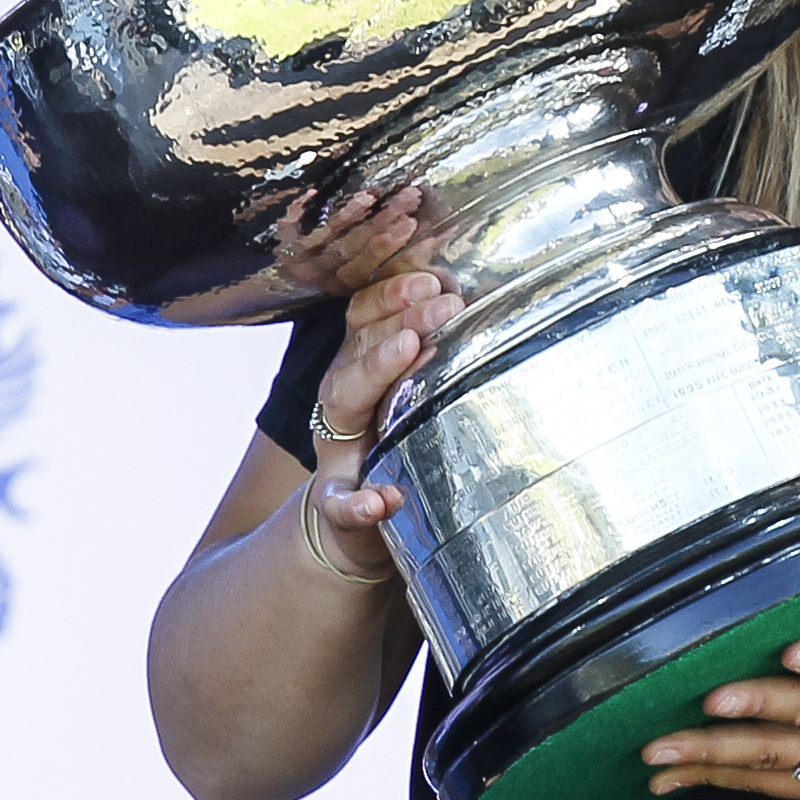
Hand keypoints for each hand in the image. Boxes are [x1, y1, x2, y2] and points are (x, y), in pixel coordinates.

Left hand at [273, 186, 436, 297]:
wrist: (279, 287)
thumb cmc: (332, 277)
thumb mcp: (364, 279)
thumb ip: (398, 264)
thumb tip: (442, 237)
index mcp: (350, 284)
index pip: (379, 267)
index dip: (401, 247)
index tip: (422, 227)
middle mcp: (328, 273)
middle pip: (358, 247)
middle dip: (384, 223)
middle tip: (409, 199)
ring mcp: (304, 259)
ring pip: (330, 238)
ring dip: (351, 215)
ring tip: (372, 196)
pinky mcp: (284, 244)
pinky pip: (289, 228)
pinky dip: (298, 211)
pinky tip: (311, 195)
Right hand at [302, 269, 456, 575]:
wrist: (360, 519)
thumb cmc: (395, 441)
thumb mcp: (409, 389)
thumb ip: (430, 347)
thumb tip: (464, 296)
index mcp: (359, 370)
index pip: (365, 320)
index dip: (391, 295)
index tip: (431, 280)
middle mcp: (342, 401)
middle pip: (359, 349)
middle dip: (398, 321)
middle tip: (444, 304)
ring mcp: (335, 450)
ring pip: (342, 399)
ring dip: (376, 372)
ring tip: (411, 347)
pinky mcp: (336, 503)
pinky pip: (338, 502)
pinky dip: (356, 503)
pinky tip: (379, 502)